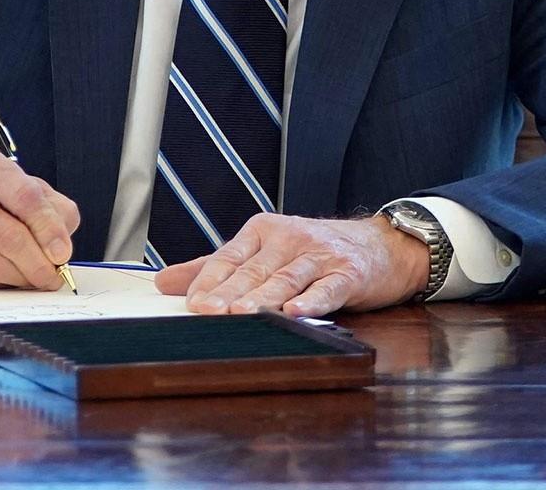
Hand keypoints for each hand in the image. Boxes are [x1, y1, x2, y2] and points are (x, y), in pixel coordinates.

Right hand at [0, 141, 79, 289]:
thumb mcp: (18, 186)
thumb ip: (50, 208)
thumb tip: (62, 246)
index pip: (24, 197)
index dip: (48, 229)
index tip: (63, 253)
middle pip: (8, 234)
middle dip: (37, 263)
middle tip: (53, 277)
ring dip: (20, 278)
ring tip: (35, 279)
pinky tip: (6, 276)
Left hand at [153, 213, 428, 317]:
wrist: (381, 245)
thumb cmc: (315, 252)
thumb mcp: (264, 252)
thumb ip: (215, 267)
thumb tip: (164, 282)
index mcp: (262, 232)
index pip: (228, 257)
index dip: (208, 281)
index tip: (189, 304)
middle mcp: (288, 239)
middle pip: (253, 270)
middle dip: (229, 293)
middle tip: (206, 313)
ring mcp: (319, 255)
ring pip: (286, 279)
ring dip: (263, 298)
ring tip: (242, 314)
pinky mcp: (348, 274)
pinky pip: (327, 289)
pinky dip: (312, 301)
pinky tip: (296, 313)